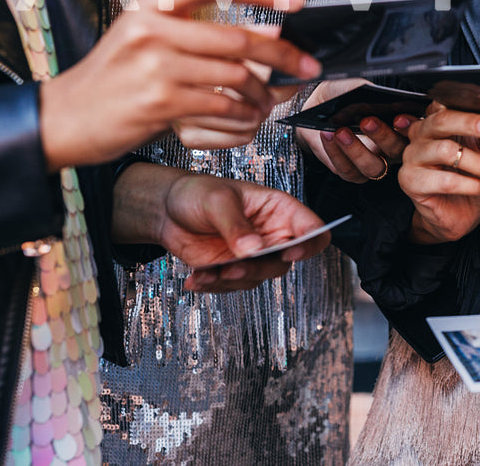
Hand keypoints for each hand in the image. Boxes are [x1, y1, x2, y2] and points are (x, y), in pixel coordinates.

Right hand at [39, 0, 321, 169]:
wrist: (62, 120)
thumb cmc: (111, 83)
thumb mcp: (146, 43)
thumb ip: (198, 36)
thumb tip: (266, 37)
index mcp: (149, 6)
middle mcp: (151, 29)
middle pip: (238, 37)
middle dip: (283, 55)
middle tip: (308, 66)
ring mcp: (154, 65)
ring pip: (235, 74)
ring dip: (264, 93)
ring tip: (271, 101)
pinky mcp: (160, 101)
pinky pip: (222, 104)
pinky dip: (244, 113)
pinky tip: (249, 117)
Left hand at [152, 171, 330, 292]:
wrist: (167, 210)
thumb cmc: (198, 193)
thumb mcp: (217, 201)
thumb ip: (236, 225)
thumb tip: (254, 249)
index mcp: (279, 210)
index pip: (311, 228)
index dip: (310, 243)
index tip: (289, 253)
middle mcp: (271, 235)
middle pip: (284, 261)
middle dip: (258, 268)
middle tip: (232, 267)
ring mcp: (253, 255)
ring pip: (258, 278)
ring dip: (232, 280)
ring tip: (206, 273)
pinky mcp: (232, 269)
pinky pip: (232, 287)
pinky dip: (213, 286)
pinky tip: (195, 279)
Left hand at [293, 79, 412, 183]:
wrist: (319, 103)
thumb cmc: (345, 94)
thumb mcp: (360, 88)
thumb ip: (375, 95)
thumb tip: (385, 100)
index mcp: (399, 127)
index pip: (414, 131)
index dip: (410, 127)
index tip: (398, 117)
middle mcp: (390, 148)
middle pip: (397, 152)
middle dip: (383, 137)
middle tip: (367, 121)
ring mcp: (371, 162)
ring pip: (373, 167)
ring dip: (357, 151)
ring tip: (341, 132)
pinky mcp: (350, 171)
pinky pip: (348, 170)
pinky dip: (336, 154)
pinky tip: (328, 136)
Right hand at [398, 102, 479, 243]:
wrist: (463, 212)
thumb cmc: (473, 178)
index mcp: (438, 122)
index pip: (448, 101)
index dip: (469, 100)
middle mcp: (421, 135)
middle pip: (440, 120)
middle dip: (469, 122)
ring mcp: (413, 157)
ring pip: (444, 150)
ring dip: (476, 163)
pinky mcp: (410, 181)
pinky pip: (444, 180)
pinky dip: (470, 184)